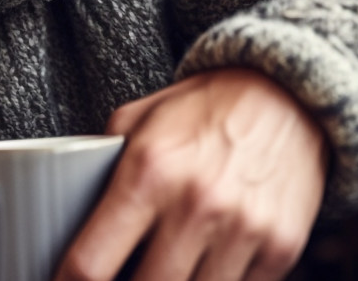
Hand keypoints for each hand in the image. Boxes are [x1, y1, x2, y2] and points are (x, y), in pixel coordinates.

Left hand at [53, 68, 327, 280]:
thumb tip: (68, 209)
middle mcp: (194, 205)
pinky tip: (205, 267)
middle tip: (121, 275)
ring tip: (163, 270)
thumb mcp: (140, 119)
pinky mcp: (280, 248)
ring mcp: (241, 231)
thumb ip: (102, 163)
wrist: (289, 94)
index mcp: (148, 172)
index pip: (90, 264)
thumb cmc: (207, 107)